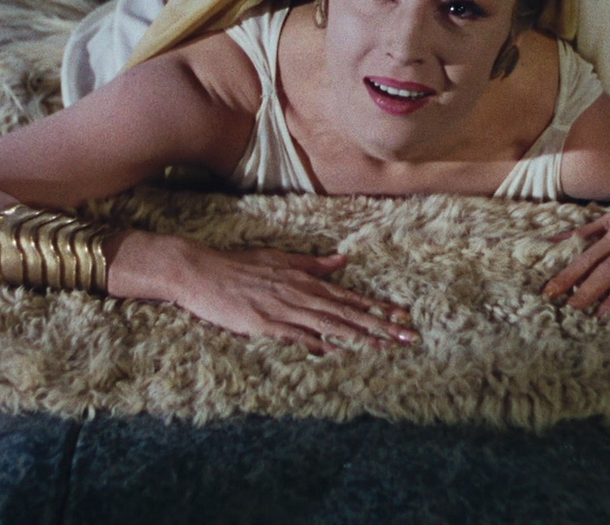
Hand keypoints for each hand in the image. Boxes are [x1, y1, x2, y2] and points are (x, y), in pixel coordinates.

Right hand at [169, 242, 418, 354]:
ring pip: (330, 324)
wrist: (203, 272)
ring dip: (359, 335)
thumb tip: (341, 260)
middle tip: (407, 335)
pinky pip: (298, 335)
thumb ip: (312, 263)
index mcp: (304, 279)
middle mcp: (300, 294)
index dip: (377, 306)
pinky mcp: (265, 324)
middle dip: (380, 324)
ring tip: (385, 345)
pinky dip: (319, 343)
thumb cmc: (240, 265)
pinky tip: (338, 351)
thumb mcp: (279, 258)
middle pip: (347, 312)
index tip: (401, 314)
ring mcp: (284, 309)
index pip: (349, 295)